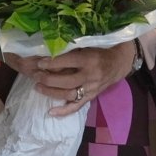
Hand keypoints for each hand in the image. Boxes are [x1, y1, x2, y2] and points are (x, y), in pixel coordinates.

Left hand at [2, 42, 137, 116]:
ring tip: (37, 87)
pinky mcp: (92, 97)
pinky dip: (64, 111)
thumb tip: (49, 49)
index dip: (51, 63)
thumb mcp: (88, 43)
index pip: (67, 62)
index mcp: (89, 59)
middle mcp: (91, 75)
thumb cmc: (100, 49)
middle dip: (48, 79)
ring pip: (69, 94)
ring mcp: (92, 88)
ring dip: (51, 92)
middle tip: (35, 75)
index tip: (39, 62)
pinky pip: (77, 106)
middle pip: (66, 81)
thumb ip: (72, 47)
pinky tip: (51, 112)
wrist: (119, 62)